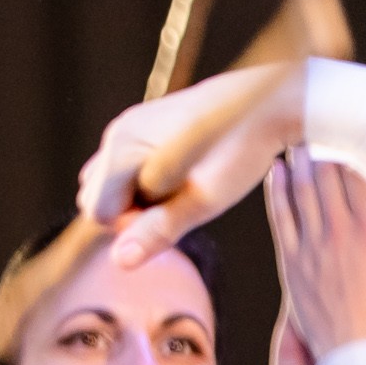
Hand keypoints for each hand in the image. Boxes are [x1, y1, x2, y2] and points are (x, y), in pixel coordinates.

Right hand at [77, 60, 309, 262]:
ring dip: (135, 196)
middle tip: (180, 196)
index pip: (99, 213)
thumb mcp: (204, 200)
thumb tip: (119, 261)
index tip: (175, 207)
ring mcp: (126, 126)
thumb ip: (158, 230)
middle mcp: (116, 133)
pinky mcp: (140, 125)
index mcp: (123, 147)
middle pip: (96, 198)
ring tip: (180, 185)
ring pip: (107, 184)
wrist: (269, 103)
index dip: (134, 222)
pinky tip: (179, 172)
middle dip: (130, 209)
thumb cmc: (241, 150)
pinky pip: (123, 168)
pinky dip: (141, 179)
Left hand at [267, 150, 365, 361]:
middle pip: (329, 178)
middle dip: (322, 148)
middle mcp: (341, 232)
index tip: (347, 129)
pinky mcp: (292, 260)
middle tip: (315, 123)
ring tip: (296, 140)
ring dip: (299, 162)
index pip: (360, 180)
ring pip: (303, 191)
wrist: (354, 350)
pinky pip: (281, 217)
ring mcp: (313, 245)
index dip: (352, 151)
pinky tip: (275, 173)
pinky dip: (277, 192)